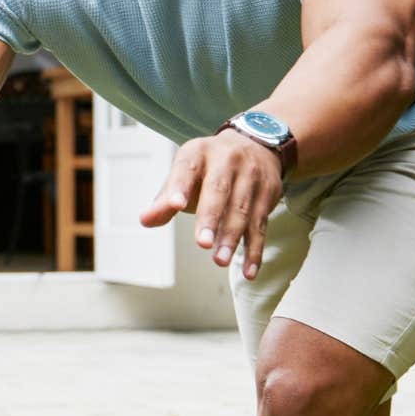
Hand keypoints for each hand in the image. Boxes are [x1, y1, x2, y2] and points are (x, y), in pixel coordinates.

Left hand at [139, 130, 284, 279]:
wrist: (255, 145)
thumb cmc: (208, 168)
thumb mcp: (185, 174)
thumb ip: (165, 199)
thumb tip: (145, 220)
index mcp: (198, 153)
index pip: (187, 169)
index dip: (180, 187)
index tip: (175, 205)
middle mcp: (227, 160)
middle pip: (219, 190)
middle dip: (210, 218)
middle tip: (202, 243)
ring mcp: (251, 175)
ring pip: (242, 209)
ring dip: (232, 237)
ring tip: (219, 260)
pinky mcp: (269, 192)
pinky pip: (261, 224)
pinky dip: (254, 250)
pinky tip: (248, 271)